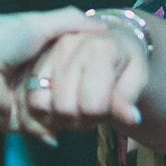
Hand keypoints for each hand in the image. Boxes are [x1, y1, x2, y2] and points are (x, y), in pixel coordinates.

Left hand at [0, 8, 102, 133]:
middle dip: (77, 94)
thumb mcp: (37, 23)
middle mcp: (25, 74)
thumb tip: (102, 24)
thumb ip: (69, 22)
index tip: (103, 71)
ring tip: (90, 116)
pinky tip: (67, 129)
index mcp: (28, 50)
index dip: (81, 65)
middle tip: (102, 98)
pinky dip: (51, 130)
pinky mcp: (15, 120)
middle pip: (60, 86)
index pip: (62, 60)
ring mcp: (20, 99)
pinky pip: (39, 128)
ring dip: (67, 114)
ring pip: (53, 109)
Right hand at [20, 20, 150, 133]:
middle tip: (92, 113)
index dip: (100, 116)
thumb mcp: (135, 80)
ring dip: (59, 118)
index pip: (92, 104)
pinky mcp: (33, 60)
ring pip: (41, 104)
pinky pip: (30, 99)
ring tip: (77, 110)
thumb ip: (128, 100)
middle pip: (64, 108)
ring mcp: (47, 51)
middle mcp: (69, 45)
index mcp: (100, 48)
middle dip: (79, 120)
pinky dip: (43, 111)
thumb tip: (132, 119)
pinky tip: (60, 108)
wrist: (109, 44)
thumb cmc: (124, 64)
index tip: (108, 110)